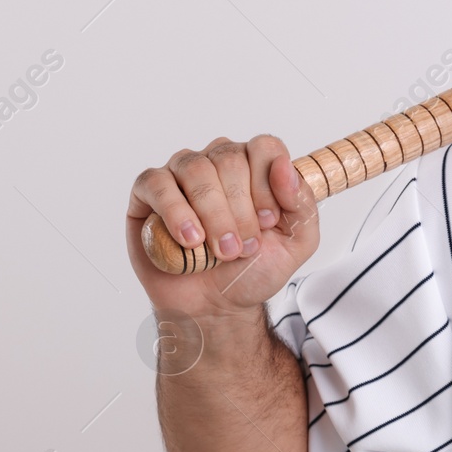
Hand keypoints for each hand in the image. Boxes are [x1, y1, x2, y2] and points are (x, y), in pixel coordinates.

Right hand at [125, 134, 319, 321]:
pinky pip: (157, 184)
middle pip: (229, 159)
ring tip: (220, 251)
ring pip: (195, 170)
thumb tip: (284, 166)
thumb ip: (302, 202)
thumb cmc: (254, 268)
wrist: (216, 305)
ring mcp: (181, 172)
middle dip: (240, 210)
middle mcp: (218, 160)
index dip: (267, 184)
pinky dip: (176, 213)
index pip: (264, 147)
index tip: (268, 221)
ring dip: (212, 215)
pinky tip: (190, 240)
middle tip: (244, 247)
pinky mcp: (148, 191)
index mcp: (257, 166)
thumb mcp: (297, 242)